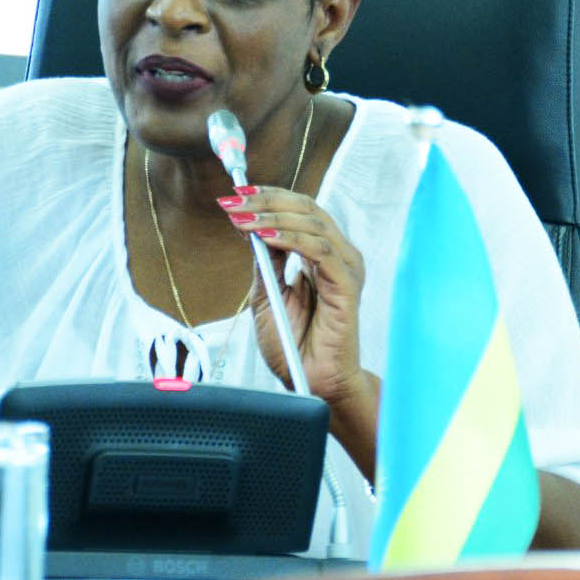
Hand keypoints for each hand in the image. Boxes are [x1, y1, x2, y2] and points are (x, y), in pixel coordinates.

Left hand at [223, 185, 368, 402]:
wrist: (310, 383)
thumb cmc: (294, 344)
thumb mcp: (267, 296)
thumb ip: (266, 263)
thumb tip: (250, 226)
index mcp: (324, 255)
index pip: (301, 211)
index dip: (268, 198)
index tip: (234, 195)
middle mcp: (339, 256)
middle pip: (307, 209)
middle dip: (266, 200)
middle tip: (233, 201)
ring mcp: (346, 269)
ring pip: (314, 224)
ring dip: (273, 216)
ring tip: (242, 218)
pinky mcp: (347, 286)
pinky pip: (321, 251)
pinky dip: (292, 238)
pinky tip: (266, 236)